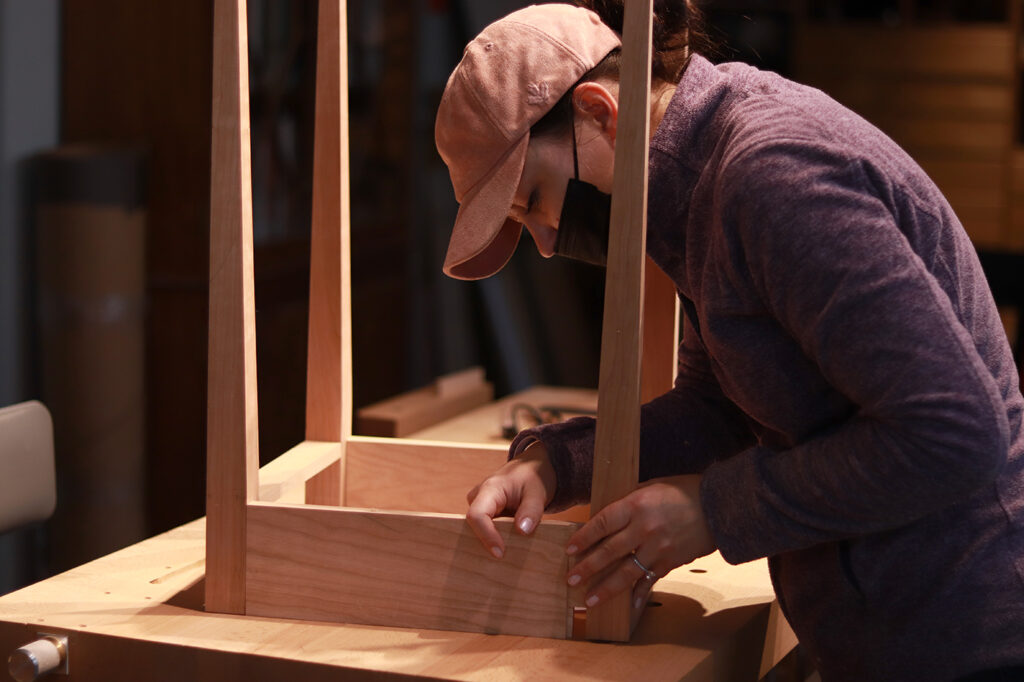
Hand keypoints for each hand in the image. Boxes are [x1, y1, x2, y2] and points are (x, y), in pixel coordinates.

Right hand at [466, 441, 556, 558]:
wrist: (534, 466)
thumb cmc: (535, 475)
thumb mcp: (538, 492)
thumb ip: (531, 511)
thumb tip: (522, 531)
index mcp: (489, 489)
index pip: (477, 516)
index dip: (486, 536)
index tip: (500, 553)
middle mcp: (479, 497)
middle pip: (474, 526)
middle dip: (485, 544)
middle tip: (502, 564)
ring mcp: (481, 505)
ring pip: (478, 529)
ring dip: (491, 543)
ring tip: (506, 560)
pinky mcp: (487, 513)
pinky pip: (486, 529)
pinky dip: (496, 539)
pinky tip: (508, 552)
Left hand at [565, 474, 715, 608]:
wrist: (719, 506)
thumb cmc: (686, 491)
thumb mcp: (653, 486)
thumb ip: (630, 500)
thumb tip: (608, 512)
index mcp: (636, 504)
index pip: (602, 523)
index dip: (583, 538)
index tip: (569, 550)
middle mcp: (644, 528)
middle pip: (609, 551)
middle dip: (587, 568)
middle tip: (571, 580)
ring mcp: (658, 548)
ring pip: (626, 573)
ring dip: (606, 588)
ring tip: (589, 600)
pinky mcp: (671, 562)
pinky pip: (649, 580)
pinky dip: (638, 595)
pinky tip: (626, 607)